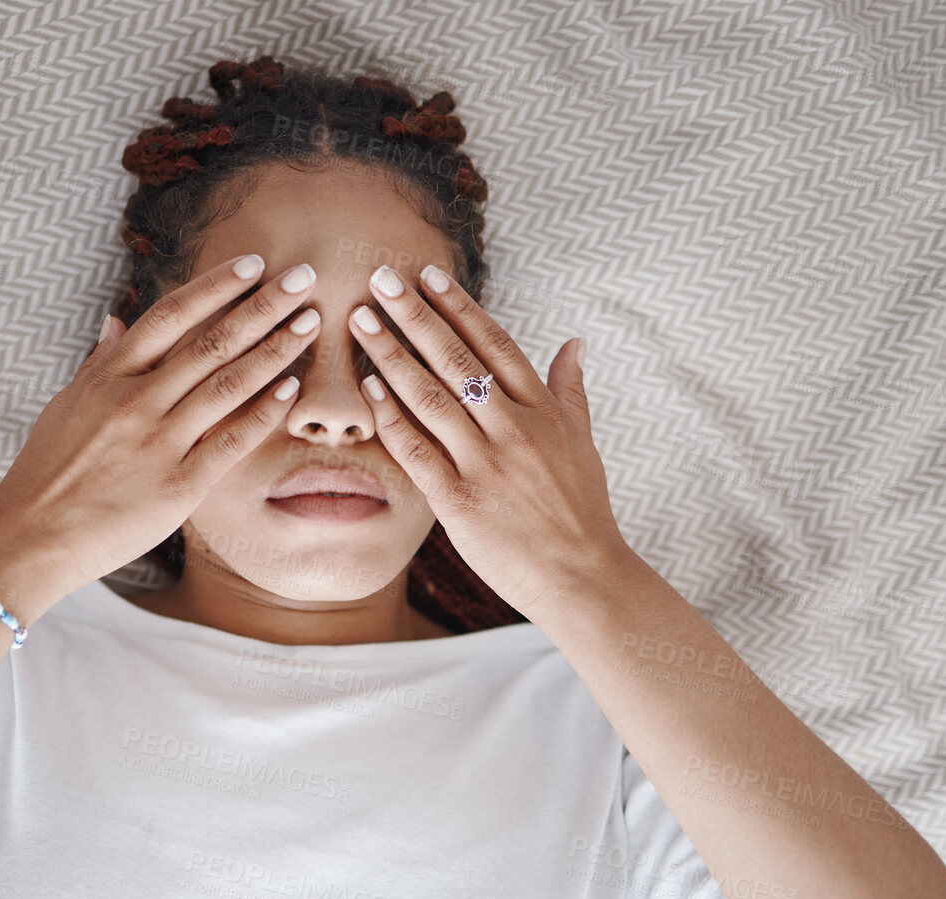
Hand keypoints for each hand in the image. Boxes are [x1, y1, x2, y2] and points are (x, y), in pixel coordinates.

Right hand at [0, 254, 321, 591]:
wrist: (32, 535)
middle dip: (263, 307)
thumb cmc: (48, 471)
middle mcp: (135, 401)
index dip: (216, 286)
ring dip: (275, 350)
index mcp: (108, 375)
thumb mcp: (66, 404)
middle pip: (211, 342)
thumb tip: (116, 320)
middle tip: (303, 279)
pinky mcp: (177, 487)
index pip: (171, 315)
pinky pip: (230, 442)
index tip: (253, 265)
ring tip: (310, 323)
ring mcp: (158, 443)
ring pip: (228, 384)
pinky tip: (292, 389)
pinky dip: (263, 412)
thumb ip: (99, 362)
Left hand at [349, 263, 632, 615]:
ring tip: (361, 321)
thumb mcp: (583, 443)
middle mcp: (514, 429)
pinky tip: (367, 389)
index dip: (458, 307)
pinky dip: (391, 417)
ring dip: (391, 355)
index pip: (494, 344)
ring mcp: (486, 465)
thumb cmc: (581, 511)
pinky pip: (418, 451)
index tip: (427, 276)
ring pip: (430, 397)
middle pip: (456, 359)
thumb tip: (574, 342)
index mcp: (542, 411)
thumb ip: (570, 390)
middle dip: (415, 316)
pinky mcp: (461, 502)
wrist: (583, 576)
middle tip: (379, 279)